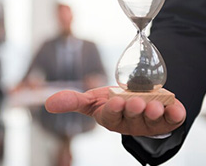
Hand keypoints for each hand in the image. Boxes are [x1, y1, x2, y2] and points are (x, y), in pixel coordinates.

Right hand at [45, 86, 185, 136]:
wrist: (135, 99)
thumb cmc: (111, 101)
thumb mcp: (92, 99)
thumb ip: (72, 101)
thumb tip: (47, 104)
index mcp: (112, 119)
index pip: (111, 116)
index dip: (114, 110)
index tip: (116, 100)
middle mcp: (131, 123)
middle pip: (132, 118)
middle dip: (134, 110)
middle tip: (136, 102)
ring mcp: (150, 122)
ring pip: (152, 120)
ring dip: (154, 113)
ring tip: (154, 104)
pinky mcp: (166, 119)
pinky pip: (173, 119)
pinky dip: (175, 113)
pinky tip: (175, 107)